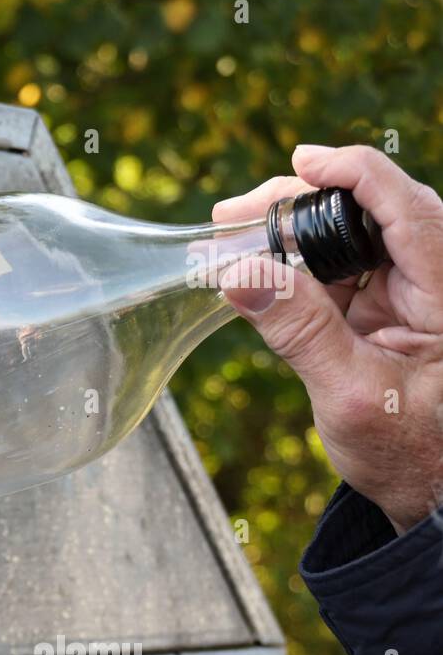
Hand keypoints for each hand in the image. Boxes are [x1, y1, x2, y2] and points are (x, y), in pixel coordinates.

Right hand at [212, 144, 442, 533]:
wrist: (428, 490)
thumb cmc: (408, 452)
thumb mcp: (350, 394)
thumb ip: (299, 330)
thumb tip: (239, 275)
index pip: (407, 207)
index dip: (353, 172)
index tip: (302, 163)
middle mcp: (435, 280)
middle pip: (374, 207)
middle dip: (303, 198)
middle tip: (236, 214)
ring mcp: (410, 291)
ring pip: (352, 231)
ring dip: (292, 227)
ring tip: (233, 234)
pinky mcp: (386, 306)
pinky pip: (339, 265)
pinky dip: (295, 259)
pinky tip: (255, 264)